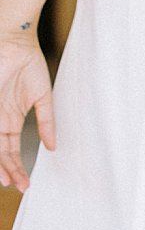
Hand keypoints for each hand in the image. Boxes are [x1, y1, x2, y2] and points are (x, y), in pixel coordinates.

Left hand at [0, 34, 53, 191]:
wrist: (15, 43)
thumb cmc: (29, 64)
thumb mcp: (42, 96)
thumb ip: (47, 122)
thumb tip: (54, 146)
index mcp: (11, 119)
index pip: (11, 150)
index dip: (17, 167)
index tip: (26, 183)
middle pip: (1, 154)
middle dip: (8, 172)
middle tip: (18, 186)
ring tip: (7, 181)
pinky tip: (1, 162)